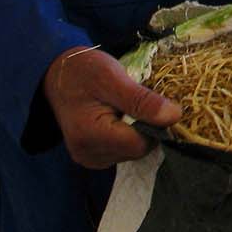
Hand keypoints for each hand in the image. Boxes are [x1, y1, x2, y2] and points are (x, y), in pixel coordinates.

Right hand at [42, 45, 182, 168]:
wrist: (57, 77)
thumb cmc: (83, 72)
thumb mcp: (112, 77)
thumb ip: (142, 100)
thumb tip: (175, 116)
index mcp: (91, 136)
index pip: (141, 143)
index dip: (154, 124)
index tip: (150, 101)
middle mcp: (88, 155)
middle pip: (138, 150)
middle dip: (146, 126)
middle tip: (136, 100)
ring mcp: (89, 159)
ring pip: (133, 152)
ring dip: (137, 130)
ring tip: (125, 107)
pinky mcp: (93, 158)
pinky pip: (123, 151)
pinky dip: (128, 135)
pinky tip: (119, 117)